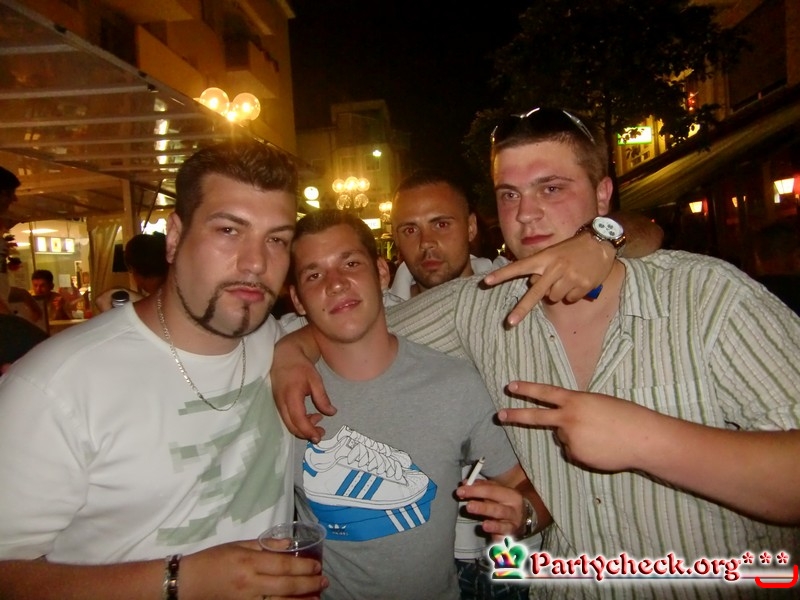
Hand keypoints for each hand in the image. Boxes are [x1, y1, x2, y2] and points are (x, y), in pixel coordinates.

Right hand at [180, 540, 327, 599]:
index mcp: (249, 561)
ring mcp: (247, 599)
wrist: (188, 582)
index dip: (303, 567)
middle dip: (308, 585)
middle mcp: (250, 582)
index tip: (317, 566)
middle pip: (286, 585)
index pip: (283, 565)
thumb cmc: (213, 559)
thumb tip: (289, 545)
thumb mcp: (238, 545)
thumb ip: (265, 545)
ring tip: (317, 597)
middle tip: (324, 582)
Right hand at [272, 334, 335, 442]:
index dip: (308, 431)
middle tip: (322, 432)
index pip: (298, 420)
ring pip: (289, 424)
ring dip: (304, 428)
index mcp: (291, 396)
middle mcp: (282, 403)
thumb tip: (332, 413)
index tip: (319, 437)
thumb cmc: (300, 366)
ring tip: (319, 420)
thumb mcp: (315, 380)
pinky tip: (311, 415)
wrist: (284, 356)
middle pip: (292, 426)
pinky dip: (299, 422)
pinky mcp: (279, 404)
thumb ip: (322, 398)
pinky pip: (288, 418)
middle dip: (307, 433)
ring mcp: (278, 404)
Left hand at [456, 479, 524, 537]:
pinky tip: (494, 542)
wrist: (525, 517)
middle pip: (498, 509)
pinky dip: (499, 541)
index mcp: (510, 495)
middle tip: (469, 506)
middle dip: (483, 508)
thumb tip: (465, 483)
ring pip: (503, 526)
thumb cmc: (505, 502)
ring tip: (484, 525)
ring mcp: (513, 526)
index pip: (491, 491)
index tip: (460, 491)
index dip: (475, 491)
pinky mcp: (510, 539)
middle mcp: (513, 511)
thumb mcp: (498, 491)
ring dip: (494, 526)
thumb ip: (481, 486)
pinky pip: (504, 541)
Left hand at [482, 232, 614, 326]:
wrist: (600, 244)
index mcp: (544, 258)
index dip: (502, 275)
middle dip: (521, 309)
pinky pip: (569, 299)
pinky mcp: (582, 285)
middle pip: (534, 293)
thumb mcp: (553, 253)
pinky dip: (572, 294)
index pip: (519, 267)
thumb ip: (540, 269)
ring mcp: (569, 277)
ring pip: (553, 297)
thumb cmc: (571, 249)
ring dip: (556, 292)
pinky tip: (578, 281)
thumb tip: (533, 287)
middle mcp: (554, 268)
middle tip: (509, 323)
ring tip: (566, 278)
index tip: (486, 281)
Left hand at [497, 381, 658, 471]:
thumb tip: (562, 428)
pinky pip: (574, 452)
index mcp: (575, 400)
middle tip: (500, 415)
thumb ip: (576, 411)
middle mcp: (568, 418)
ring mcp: (570, 438)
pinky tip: (601, 448)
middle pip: (536, 417)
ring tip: (601, 437)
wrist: (641, 438)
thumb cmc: (625, 417)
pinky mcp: (576, 455)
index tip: (510, 386)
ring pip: (564, 438)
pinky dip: (584, 450)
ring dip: (577, 437)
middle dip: (516, 415)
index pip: (546, 392)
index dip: (527, 389)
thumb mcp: (597, 404)